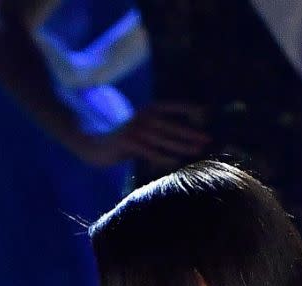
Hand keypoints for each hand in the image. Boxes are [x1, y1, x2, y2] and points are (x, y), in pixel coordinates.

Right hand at [69, 103, 207, 168]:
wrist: (93, 146)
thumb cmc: (121, 142)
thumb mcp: (141, 132)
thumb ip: (158, 132)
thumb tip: (181, 139)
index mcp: (147, 111)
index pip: (171, 107)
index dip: (188, 109)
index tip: (206, 113)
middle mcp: (142, 117)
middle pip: (171, 125)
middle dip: (190, 132)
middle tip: (208, 138)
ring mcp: (135, 130)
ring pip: (163, 138)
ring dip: (182, 144)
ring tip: (197, 150)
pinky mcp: (128, 143)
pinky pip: (150, 151)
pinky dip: (164, 157)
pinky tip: (176, 161)